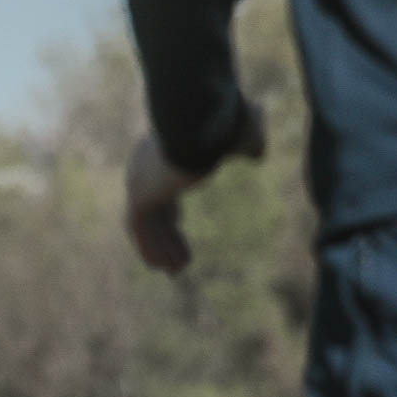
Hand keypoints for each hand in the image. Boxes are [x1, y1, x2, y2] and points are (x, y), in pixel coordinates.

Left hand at [125, 102, 263, 274]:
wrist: (203, 125)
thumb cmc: (226, 124)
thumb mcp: (244, 132)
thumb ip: (248, 144)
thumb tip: (257, 154)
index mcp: (164, 149)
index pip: (162, 186)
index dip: (171, 209)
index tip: (179, 225)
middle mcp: (145, 165)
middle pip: (154, 209)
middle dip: (167, 236)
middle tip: (179, 260)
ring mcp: (139, 180)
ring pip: (147, 223)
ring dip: (161, 248)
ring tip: (176, 271)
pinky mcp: (138, 196)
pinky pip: (139, 229)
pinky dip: (148, 247)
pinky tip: (160, 266)